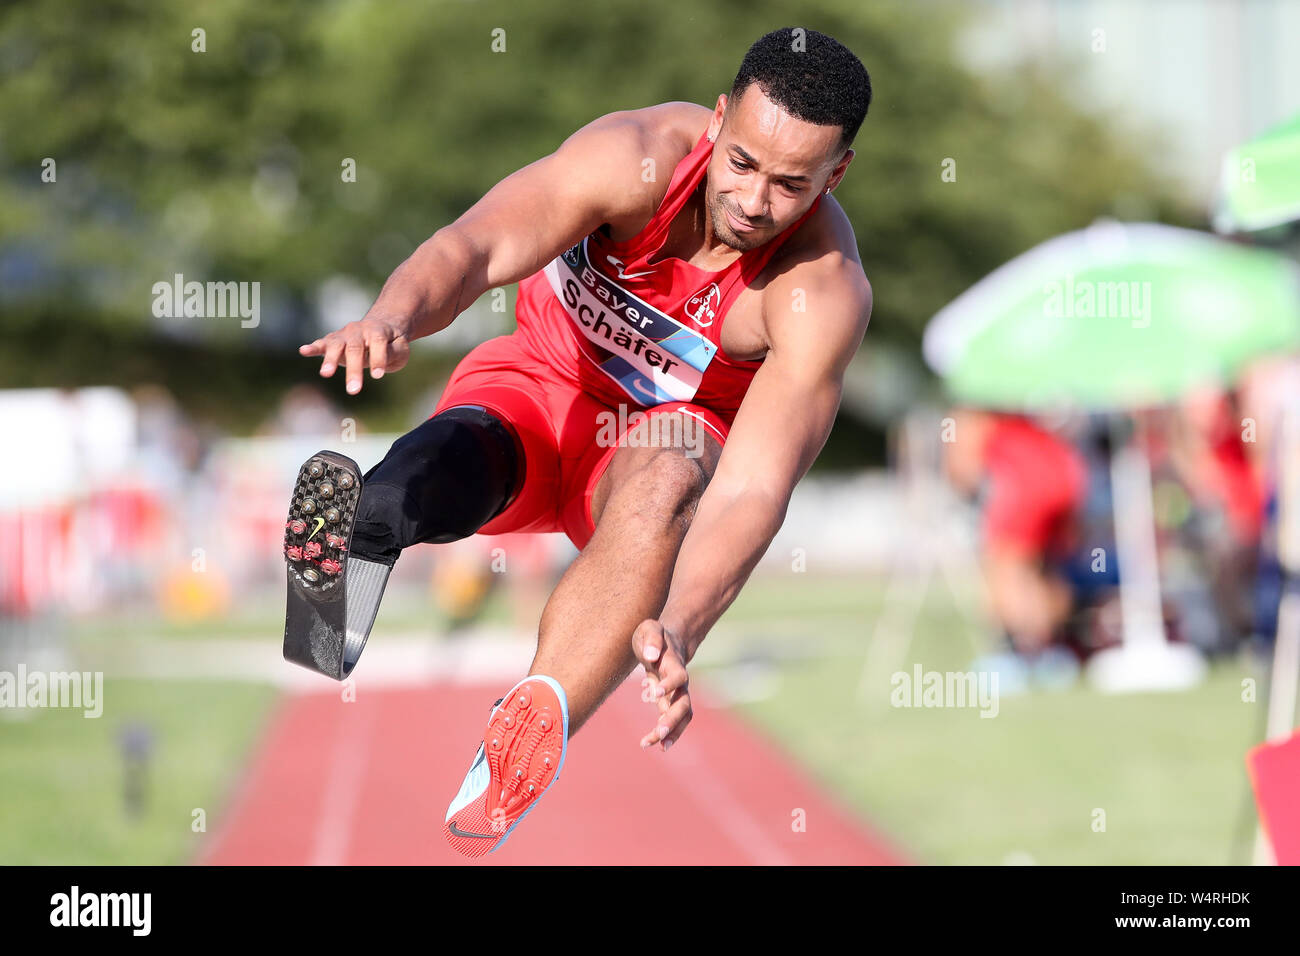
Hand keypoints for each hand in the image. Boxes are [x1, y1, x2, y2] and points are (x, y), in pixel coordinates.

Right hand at [298, 312, 411, 394]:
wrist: (380, 328)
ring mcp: (344, 335)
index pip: (377, 342)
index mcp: (377, 330)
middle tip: (353, 390)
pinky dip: (313, 347)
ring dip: (330, 359)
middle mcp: (358, 330)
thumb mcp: (400, 348)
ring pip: (336, 345)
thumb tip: (378, 366)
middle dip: (353, 369)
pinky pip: (322, 343)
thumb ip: (392, 353)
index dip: (377, 358)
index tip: (377, 376)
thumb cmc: (391, 343)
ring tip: (326, 374)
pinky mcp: (333, 341)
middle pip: (355, 348)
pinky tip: (304, 351)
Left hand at [632, 619, 691, 751]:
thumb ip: (652, 639)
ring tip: (660, 746)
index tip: (654, 693)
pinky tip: (655, 744)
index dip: (669, 684)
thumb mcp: (650, 629)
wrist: (667, 642)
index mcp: (674, 663)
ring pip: (683, 716)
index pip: (678, 676)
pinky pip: (675, 720)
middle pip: (683, 703)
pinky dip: (668, 733)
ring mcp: (678, 693)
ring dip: (673, 731)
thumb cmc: (654, 635)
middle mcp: (680, 682)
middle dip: (672, 718)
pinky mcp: (671, 701)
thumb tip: (651, 657)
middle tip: (658, 731)